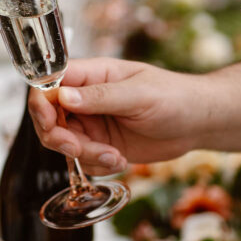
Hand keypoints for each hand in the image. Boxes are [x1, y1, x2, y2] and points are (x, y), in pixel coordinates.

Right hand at [28, 58, 212, 174]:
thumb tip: (63, 95)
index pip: (50, 83)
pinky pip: (83, 160)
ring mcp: (92, 123)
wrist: (198, 123)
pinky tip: (121, 160)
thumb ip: (100, 96)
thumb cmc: (175, 97)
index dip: (42, 102)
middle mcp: (86, 99)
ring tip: (114, 157)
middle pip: (49, 117)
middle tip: (77, 148)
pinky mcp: (101, 145)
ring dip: (84, 155)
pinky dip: (97, 165)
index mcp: (92, 75)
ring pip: (64, 143)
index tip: (50, 121)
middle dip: (60, 137)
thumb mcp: (139, 94)